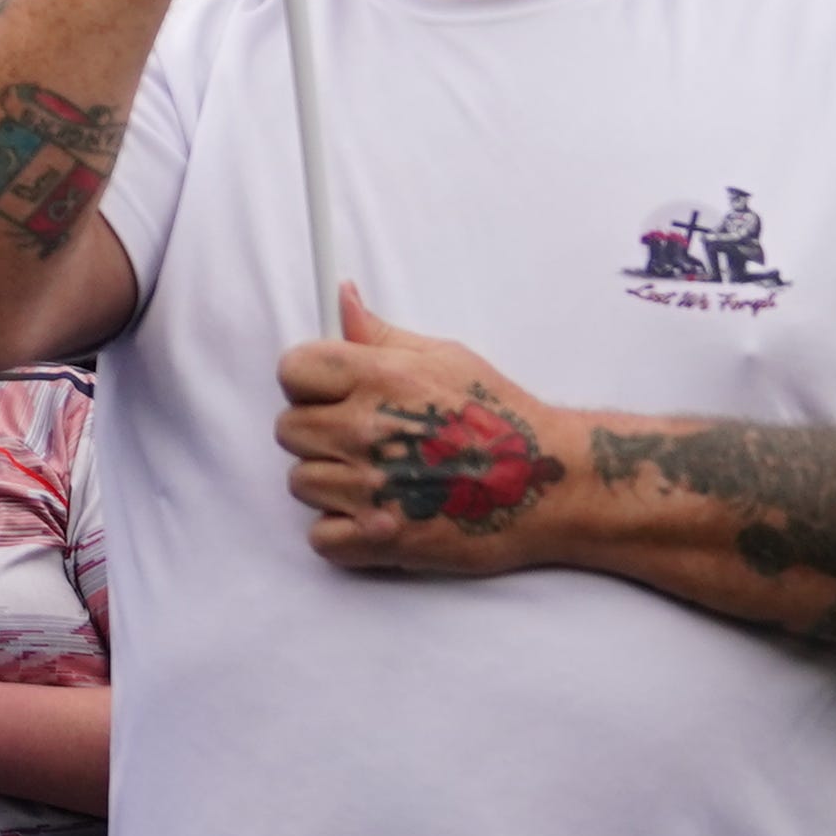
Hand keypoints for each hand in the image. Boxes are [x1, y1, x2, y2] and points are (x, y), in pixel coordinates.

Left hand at [277, 287, 578, 576]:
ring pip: (301, 483)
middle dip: (317, 433)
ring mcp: (370, 488)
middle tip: (359, 440)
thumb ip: (381, 334)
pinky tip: (374, 517)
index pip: (292, 370)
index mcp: (377, 378)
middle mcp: (365, 430)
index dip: (306, 382)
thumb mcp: (444, 356)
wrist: (546, 483)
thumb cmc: (500, 416)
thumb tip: (342, 296)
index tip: (328, 393)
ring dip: (330, 484)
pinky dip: (342, 533)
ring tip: (375, 479)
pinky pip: (321, 537)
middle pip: (289, 430)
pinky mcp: (380, 539)